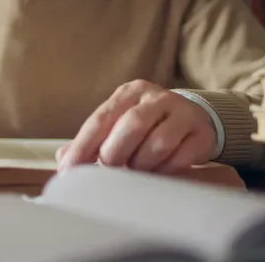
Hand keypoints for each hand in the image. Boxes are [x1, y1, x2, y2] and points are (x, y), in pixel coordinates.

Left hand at [57, 80, 215, 173]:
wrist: (194, 119)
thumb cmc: (147, 125)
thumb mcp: (118, 125)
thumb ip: (92, 141)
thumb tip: (63, 158)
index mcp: (129, 93)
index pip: (101, 118)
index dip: (83, 146)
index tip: (69, 170)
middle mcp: (156, 97)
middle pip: (131, 126)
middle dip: (115, 154)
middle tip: (111, 168)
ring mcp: (182, 113)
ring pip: (157, 144)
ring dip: (142, 164)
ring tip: (137, 168)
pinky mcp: (201, 133)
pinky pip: (181, 158)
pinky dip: (165, 170)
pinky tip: (160, 170)